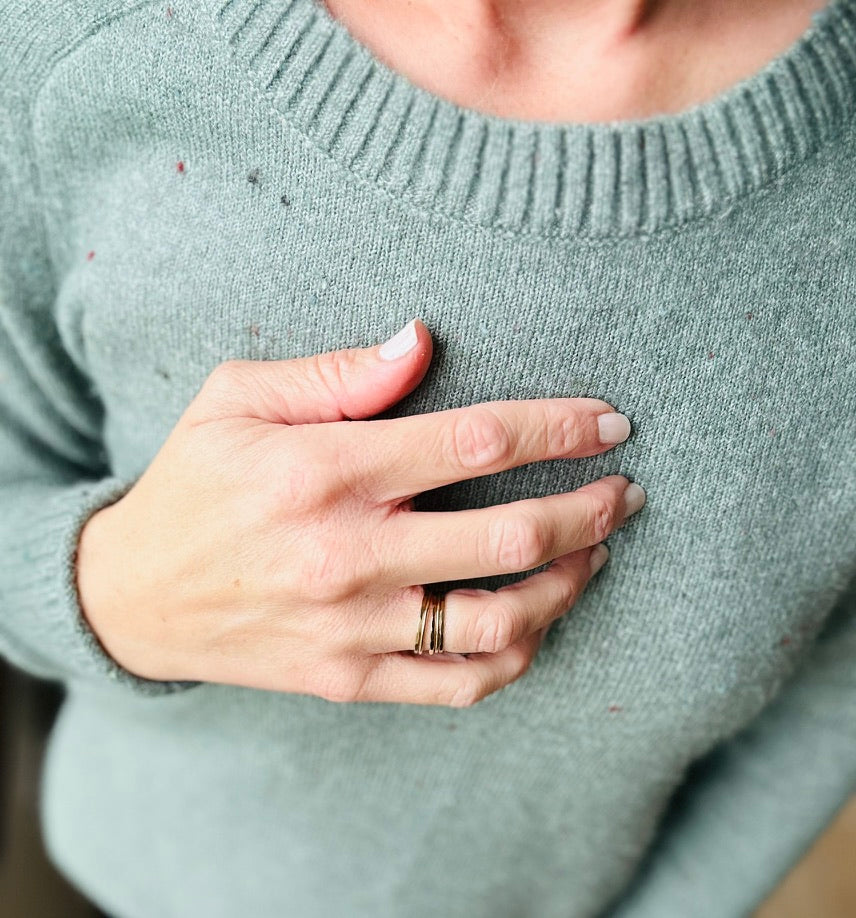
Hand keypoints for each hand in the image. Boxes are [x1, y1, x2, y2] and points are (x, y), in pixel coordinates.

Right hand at [76, 319, 644, 705]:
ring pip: (498, 619)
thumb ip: (335, 372)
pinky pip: (457, 683)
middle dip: (588, 506)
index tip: (609, 422)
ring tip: (596, 550)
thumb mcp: (237, 401)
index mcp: (324, 470)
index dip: (559, 428)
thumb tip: (421, 340)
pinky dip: (516, 653)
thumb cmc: (192, 485)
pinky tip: (537, 618)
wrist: (134, 597)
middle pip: (507, 534)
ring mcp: (352, 626)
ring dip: (568, 583)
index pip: (474, 440)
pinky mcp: (349, 678)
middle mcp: (347, 553)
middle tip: (625, 488)